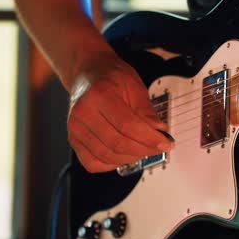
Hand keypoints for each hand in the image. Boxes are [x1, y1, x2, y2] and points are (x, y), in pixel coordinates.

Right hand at [67, 52, 172, 172]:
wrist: (87, 74)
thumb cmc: (110, 77)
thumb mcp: (134, 86)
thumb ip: (147, 111)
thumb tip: (159, 132)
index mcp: (99, 95)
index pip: (128, 126)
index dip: (150, 138)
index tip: (165, 143)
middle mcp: (83, 113)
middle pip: (118, 144)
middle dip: (144, 150)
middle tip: (158, 148)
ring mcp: (75, 128)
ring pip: (107, 156)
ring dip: (131, 158)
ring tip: (144, 150)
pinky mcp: (73, 140)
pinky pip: (93, 163)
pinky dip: (112, 164)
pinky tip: (124, 155)